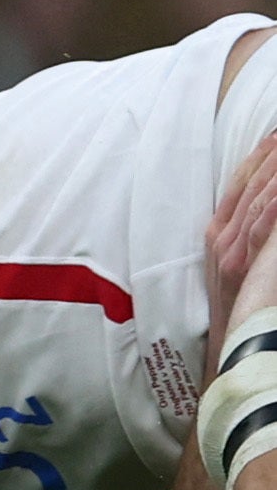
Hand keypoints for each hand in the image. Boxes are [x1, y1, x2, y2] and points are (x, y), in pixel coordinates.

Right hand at [211, 130, 276, 357]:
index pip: (240, 186)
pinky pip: (262, 224)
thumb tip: (263, 219)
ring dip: (274, 169)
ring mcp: (231, 251)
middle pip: (250, 184)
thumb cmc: (240, 318)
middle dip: (271, 154)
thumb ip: (248, 248)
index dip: (258, 157)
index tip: (274, 134)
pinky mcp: (243, 264)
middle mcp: (221, 239)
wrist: (231, 355)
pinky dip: (273, 202)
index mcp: (218, 237)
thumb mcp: (239, 275)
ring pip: (257, 197)